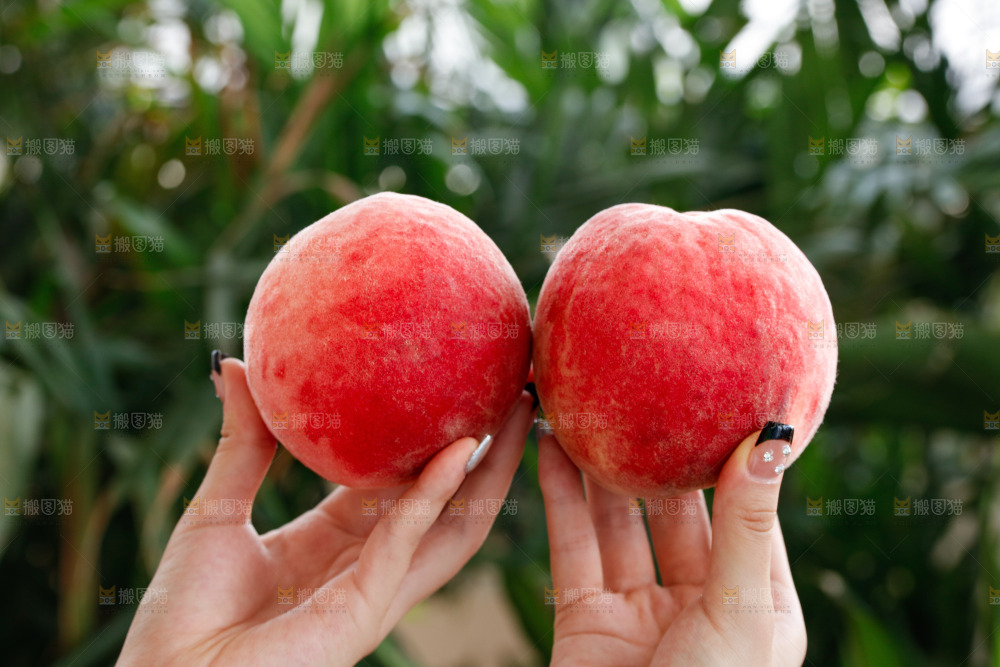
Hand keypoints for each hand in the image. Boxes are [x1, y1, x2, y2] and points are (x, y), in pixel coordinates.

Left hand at [119, 355, 535, 665]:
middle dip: (486, 453)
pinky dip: (435, 495)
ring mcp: (372, 591)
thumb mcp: (219, 508)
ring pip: (452, 527)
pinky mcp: (364, 610)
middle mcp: (365, 567)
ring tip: (517, 414)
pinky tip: (457, 452)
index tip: (459, 394)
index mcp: (334, 545)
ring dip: (489, 471)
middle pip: (446, 505)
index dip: (432, 442)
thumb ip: (244, 442)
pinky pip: (407, 542)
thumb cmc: (181, 613)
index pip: (401, 487)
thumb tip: (237, 365)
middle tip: (513, 394)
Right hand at [538, 426, 806, 666]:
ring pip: (618, 525)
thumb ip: (745, 527)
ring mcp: (639, 611)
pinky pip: (571, 547)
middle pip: (676, 514)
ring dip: (601, 470)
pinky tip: (553, 448)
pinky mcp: (585, 619)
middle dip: (658, 458)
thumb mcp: (739, 611)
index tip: (718, 401)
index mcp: (756, 606)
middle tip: (643, 395)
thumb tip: (771, 440)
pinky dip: (560, 498)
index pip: (748, 515)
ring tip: (589, 409)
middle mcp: (699, 604)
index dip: (733, 461)